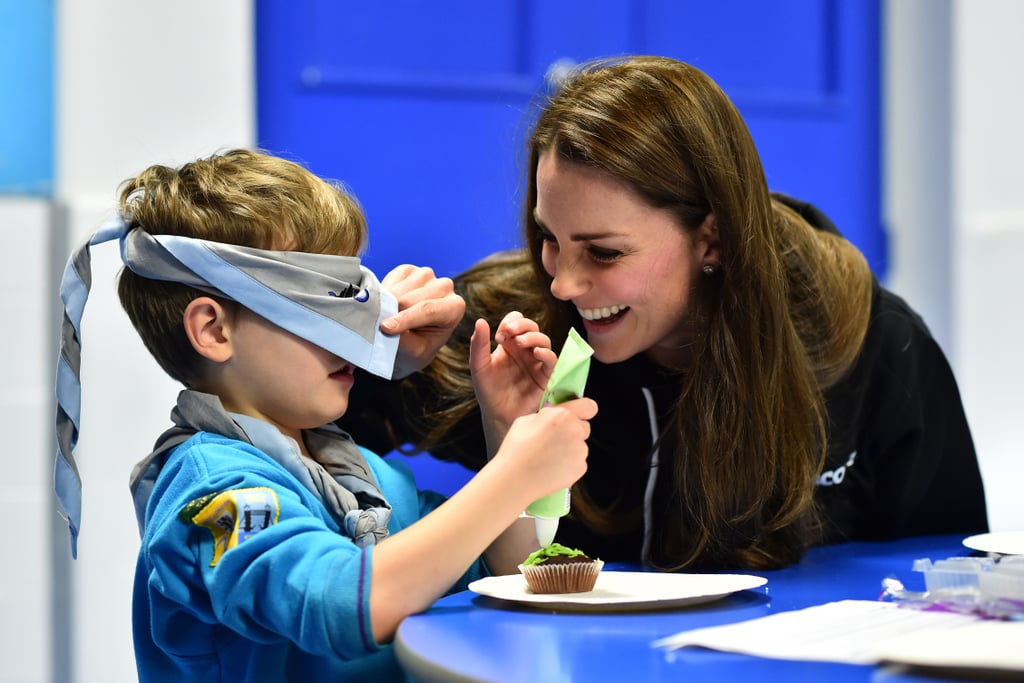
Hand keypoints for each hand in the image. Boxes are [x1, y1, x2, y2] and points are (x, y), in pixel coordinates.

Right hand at [379, 265, 465, 378]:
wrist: (408, 342)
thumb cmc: (415, 348)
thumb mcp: (414, 352)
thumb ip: (404, 339)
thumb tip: (385, 325)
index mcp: (455, 307)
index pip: (429, 310)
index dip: (405, 319)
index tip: (385, 328)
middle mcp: (445, 287)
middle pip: (410, 299)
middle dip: (393, 312)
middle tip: (380, 327)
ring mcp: (427, 275)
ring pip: (400, 289)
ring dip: (388, 303)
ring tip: (387, 318)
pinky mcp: (409, 270)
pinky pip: (391, 279)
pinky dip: (385, 292)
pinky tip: (389, 303)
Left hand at [469, 313, 557, 455]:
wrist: (498, 415)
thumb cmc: (488, 390)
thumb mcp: (479, 365)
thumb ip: (479, 344)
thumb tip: (481, 321)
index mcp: (509, 344)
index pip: (516, 321)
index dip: (511, 322)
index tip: (500, 335)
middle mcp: (524, 350)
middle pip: (532, 326)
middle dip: (522, 325)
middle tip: (509, 333)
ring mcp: (536, 361)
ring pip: (543, 340)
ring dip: (533, 337)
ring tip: (520, 343)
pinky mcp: (545, 375)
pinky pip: (552, 359)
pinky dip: (546, 353)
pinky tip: (535, 354)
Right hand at [493, 397, 597, 499]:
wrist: (515, 480)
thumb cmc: (516, 450)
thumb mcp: (525, 420)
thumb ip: (546, 415)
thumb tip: (553, 417)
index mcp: (563, 416)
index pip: (589, 406)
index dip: (583, 410)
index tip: (577, 415)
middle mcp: (576, 431)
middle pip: (584, 427)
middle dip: (573, 430)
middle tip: (554, 439)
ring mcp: (580, 451)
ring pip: (581, 446)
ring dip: (570, 449)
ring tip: (549, 457)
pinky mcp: (580, 468)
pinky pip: (578, 462)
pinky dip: (569, 464)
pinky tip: (552, 467)